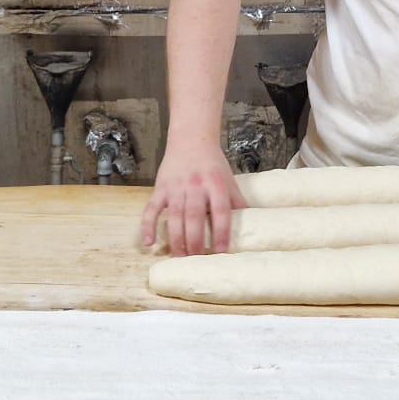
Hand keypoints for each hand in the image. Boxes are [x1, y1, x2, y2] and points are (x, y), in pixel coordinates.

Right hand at [140, 137, 244, 255]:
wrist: (190, 140)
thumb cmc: (212, 163)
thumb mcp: (228, 180)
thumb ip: (236, 201)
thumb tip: (250, 225)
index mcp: (215, 184)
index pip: (220, 212)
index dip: (221, 232)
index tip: (221, 251)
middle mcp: (195, 186)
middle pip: (194, 217)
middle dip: (195, 240)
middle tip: (197, 259)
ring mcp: (175, 187)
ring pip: (174, 216)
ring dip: (176, 239)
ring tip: (179, 257)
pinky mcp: (160, 188)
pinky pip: (151, 209)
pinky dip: (148, 226)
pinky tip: (149, 243)